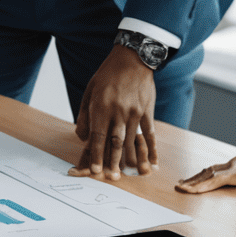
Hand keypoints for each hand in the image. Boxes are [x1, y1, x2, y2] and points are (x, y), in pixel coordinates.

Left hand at [72, 44, 157, 177]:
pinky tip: (152, 162)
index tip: (95, 170)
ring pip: (132, 140)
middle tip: (112, 177)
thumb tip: (83, 137)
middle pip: (115, 142)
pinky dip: (151, 149)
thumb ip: (85, 115)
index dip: (96, 154)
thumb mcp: (90, 91)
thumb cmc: (108, 75)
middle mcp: (118, 111)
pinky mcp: (147, 111)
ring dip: (131, 159)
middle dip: (113, 161)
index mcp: (101, 107)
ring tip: (130, 174)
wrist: (132, 58)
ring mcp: (134, 112)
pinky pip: (150, 133)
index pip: (98, 136)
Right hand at [178, 104, 235, 194]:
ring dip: (194, 179)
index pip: (219, 178)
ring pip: (207, 172)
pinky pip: (210, 171)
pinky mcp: (228, 166)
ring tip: (180, 185)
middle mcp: (232, 166)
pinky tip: (192, 180)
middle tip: (179, 188)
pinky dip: (200, 176)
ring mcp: (228, 165)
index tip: (191, 189)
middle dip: (193, 183)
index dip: (205, 184)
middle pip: (208, 175)